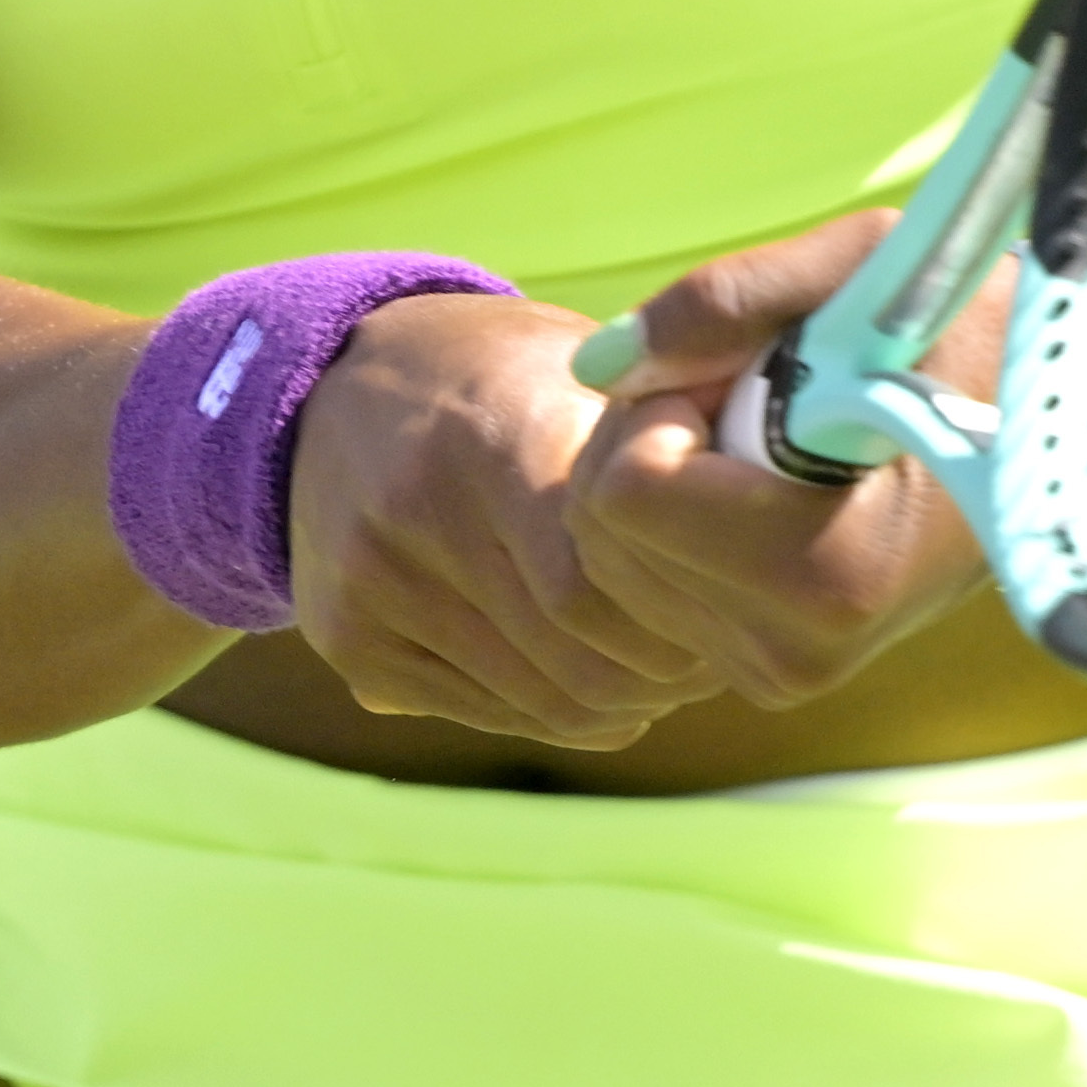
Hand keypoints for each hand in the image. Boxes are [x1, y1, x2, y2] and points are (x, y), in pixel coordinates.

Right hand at [282, 293, 738, 748]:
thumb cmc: (498, 374)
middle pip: (577, 659)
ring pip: (543, 703)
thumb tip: (756, 550)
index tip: (720, 606)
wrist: (331, 385)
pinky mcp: (350, 640)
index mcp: (487, 441)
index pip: (601, 589)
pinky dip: (555, 708)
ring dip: (618, 699)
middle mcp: (413, 519)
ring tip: (655, 662)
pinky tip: (582, 668)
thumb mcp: (578, 373)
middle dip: (662, 672)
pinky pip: (489, 713)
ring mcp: (370, 589)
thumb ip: (656, 453)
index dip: (678, 617)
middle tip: (706, 649)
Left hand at [557, 212, 1003, 713]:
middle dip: (661, 438)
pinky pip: (645, 583)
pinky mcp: (767, 671)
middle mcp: (800, 651)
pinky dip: (682, 521)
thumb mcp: (869, 267)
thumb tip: (600, 367)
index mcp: (831, 573)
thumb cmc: (974, 334)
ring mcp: (781, 672)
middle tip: (766, 399)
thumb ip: (727, 300)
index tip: (754, 375)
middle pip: (601, 527)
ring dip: (670, 475)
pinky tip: (771, 486)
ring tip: (781, 438)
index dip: (673, 404)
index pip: (630, 493)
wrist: (1059, 426)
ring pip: (610, 558)